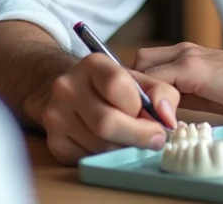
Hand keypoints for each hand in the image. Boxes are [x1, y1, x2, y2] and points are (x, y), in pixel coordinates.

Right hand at [39, 53, 179, 165]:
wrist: (72, 92)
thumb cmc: (111, 87)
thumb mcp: (137, 79)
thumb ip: (160, 92)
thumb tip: (168, 118)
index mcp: (91, 64)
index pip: (117, 85)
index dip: (140, 107)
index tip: (157, 119)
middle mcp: (67, 87)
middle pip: (106, 122)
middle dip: (138, 136)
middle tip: (155, 140)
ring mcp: (56, 115)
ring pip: (100, 145)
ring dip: (124, 149)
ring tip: (132, 140)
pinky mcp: (54, 142)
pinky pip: (88, 159)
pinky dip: (106, 157)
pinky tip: (112, 145)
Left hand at [133, 43, 222, 123]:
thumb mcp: (213, 94)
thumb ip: (189, 96)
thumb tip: (166, 111)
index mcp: (188, 56)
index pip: (147, 65)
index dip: (141, 87)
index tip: (144, 111)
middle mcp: (184, 51)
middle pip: (138, 61)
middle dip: (136, 86)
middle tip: (144, 114)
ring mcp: (188, 56)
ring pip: (142, 68)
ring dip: (142, 94)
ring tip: (152, 119)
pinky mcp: (195, 68)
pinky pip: (158, 82)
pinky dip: (155, 102)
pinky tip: (166, 120)